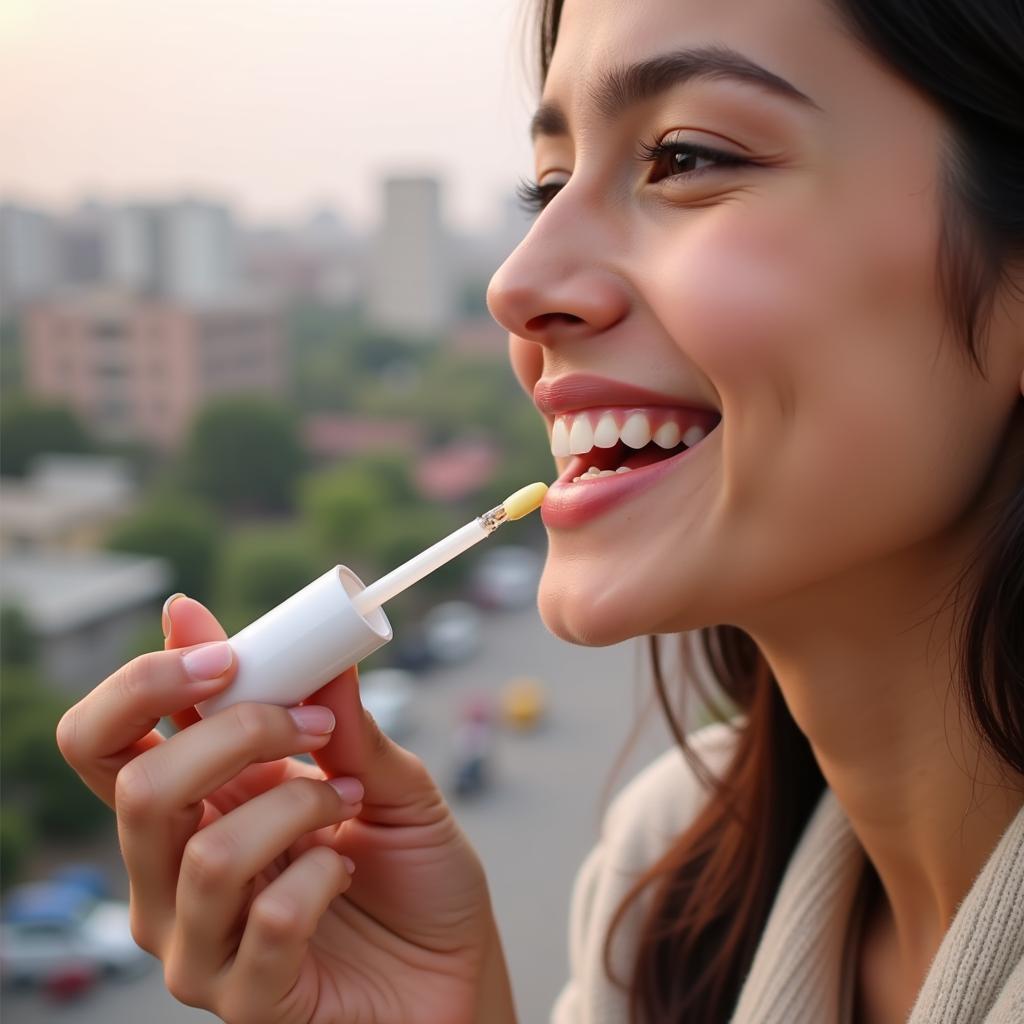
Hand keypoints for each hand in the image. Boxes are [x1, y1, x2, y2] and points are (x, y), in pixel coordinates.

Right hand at [56, 596, 515, 1023]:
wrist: (456, 970)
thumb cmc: (416, 875)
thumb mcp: (391, 780)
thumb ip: (346, 723)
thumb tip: (319, 649)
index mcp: (195, 806)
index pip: (110, 743)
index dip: (144, 685)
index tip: (220, 648)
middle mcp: (175, 874)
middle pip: (138, 788)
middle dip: (239, 733)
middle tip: (314, 725)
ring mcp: (201, 944)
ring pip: (209, 853)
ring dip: (301, 806)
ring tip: (350, 805)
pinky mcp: (245, 999)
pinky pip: (271, 919)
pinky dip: (325, 873)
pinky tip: (347, 870)